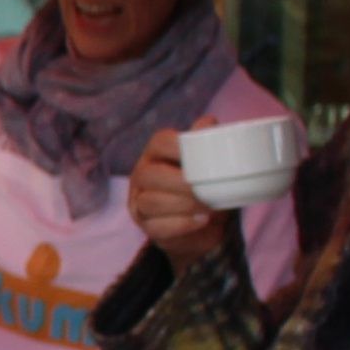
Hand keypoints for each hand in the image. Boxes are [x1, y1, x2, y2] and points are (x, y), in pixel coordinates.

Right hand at [128, 128, 231, 266]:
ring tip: (207, 207)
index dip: (176, 146)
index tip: (198, 155)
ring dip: (182, 205)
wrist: (204, 223)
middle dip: (179, 183)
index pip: (160, 142)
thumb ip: (207, 144)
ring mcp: (139, 201)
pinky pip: (156, 226)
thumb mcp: (209, 164)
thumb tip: (208, 123)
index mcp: (157, 153)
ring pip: (150, 202)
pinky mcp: (145, 225)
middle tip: (205, 188)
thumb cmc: (203, 186)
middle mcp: (142, 175)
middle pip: (149, 175)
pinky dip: (182, 224)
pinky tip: (201, 220)